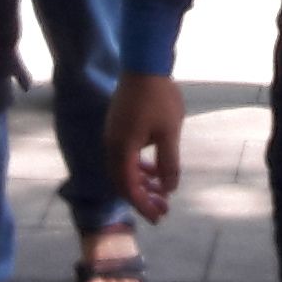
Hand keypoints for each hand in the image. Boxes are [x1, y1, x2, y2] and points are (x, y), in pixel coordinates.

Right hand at [110, 71, 185, 221]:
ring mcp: (113, 136)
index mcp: (121, 149)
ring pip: (124, 169)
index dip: (143, 205)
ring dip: (142, 183)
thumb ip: (168, 164)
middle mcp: (111, 145)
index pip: (129, 187)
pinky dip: (139, 167)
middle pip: (123, 182)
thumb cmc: (159, 98)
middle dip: (143, 198)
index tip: (159, 217)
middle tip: (163, 210)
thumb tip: (168, 189)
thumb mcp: (169, 134)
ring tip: (162, 192)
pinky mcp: (118, 128)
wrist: (144, 65)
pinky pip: (126, 156)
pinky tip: (155, 169)